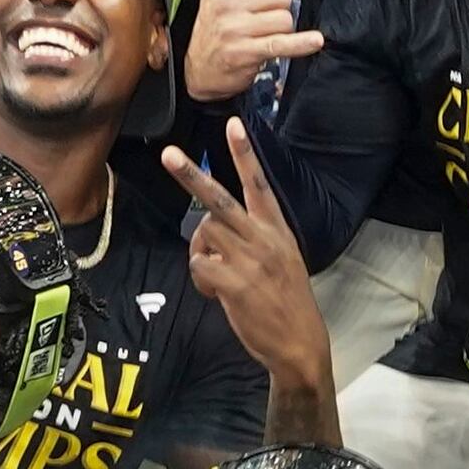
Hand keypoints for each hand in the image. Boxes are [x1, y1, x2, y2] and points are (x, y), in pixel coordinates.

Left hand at [166, 116, 326, 394]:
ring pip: (203, 235)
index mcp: (277, 231)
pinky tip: (216, 293)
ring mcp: (249, 261)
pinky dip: (200, 279)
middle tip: (168, 154)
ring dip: (200, 251)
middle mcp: (263, 240)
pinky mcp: (234, 284)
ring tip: (216, 275)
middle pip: (219, 200)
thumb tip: (213, 234)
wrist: (300, 343)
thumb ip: (253, 241)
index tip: (234, 125)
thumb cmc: (288, 303)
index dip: (245, 154)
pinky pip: (199, 266)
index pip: (259, 185)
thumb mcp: (283, 261)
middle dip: (191, 176)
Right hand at [179, 0, 320, 98]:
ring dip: (280, 30)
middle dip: (277, 9)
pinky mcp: (247, 51)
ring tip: (261, 34)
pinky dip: (301, 44)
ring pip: (285, 20)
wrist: (200, 67)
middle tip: (259, 19)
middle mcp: (227, 1)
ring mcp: (236, 27)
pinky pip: (282, 43)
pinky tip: (314, 40)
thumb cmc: (214, 23)